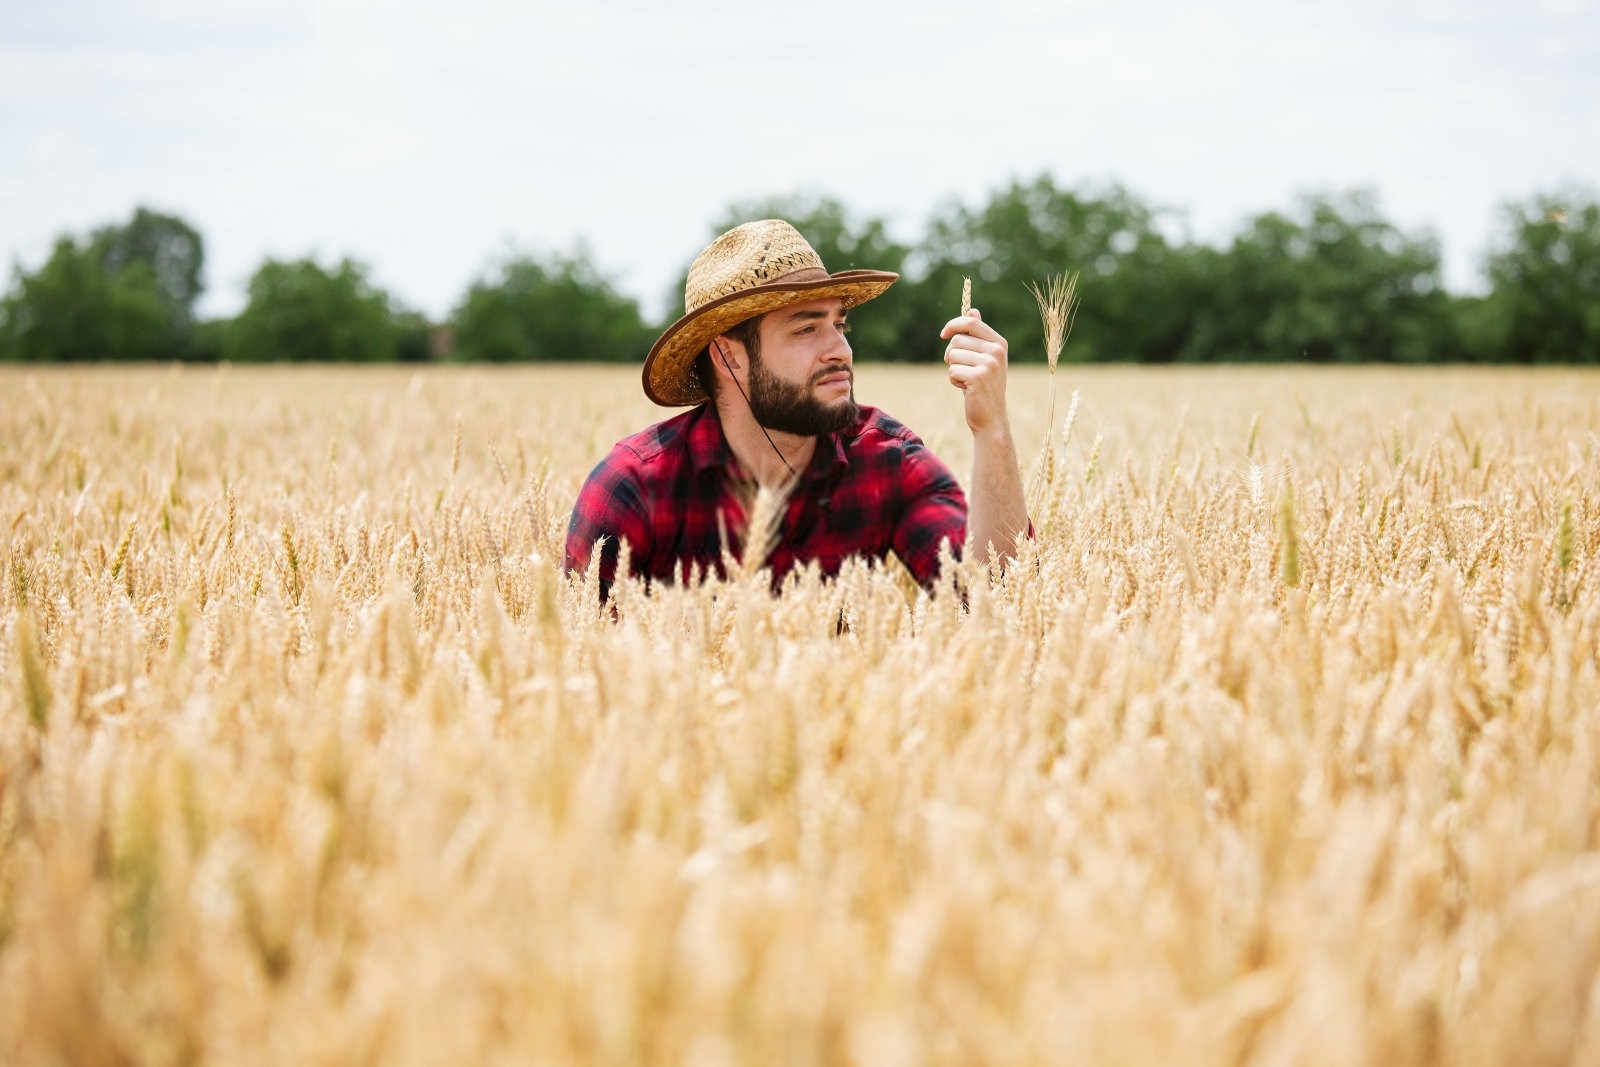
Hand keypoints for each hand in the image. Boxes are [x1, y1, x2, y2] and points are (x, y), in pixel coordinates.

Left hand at [939, 307, 1009, 435]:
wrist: (991, 417)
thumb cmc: (984, 386)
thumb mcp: (985, 358)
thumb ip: (978, 336)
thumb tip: (973, 310)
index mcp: (999, 343)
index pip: (971, 322)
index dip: (953, 325)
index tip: (943, 334)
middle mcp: (996, 351)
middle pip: (956, 339)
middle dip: (951, 355)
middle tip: (962, 369)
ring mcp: (989, 364)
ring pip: (952, 355)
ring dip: (952, 369)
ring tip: (966, 380)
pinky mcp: (978, 377)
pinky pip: (952, 370)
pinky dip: (954, 380)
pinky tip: (966, 389)